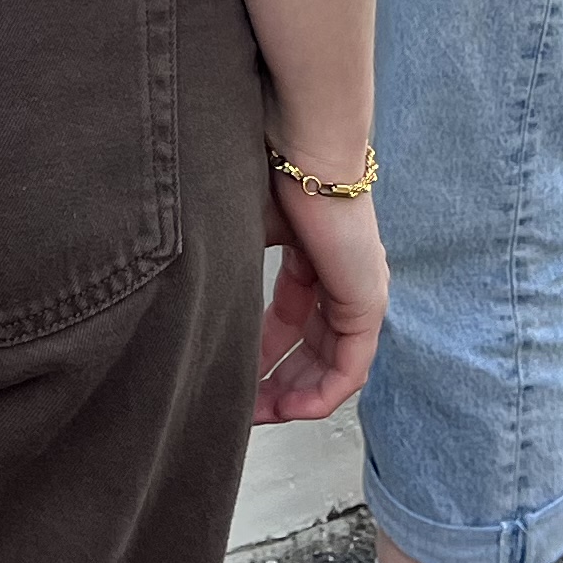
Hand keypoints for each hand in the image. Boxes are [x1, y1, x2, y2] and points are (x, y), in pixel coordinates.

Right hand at [254, 172, 386, 422]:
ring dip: (293, 395)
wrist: (302, 148)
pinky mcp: (367, 305)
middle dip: (275, 383)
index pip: (291, 321)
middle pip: (312, 350)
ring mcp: (360, 294)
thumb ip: (232, 265)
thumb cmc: (269, 171)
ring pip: (329, 366)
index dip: (260, 353)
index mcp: (315, 259)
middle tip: (243, 408)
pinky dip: (318, 394)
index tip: (233, 374)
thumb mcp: (244, 227)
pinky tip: (287, 407)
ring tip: (257, 414)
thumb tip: (194, 295)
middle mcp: (343, 280)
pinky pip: (348, 370)